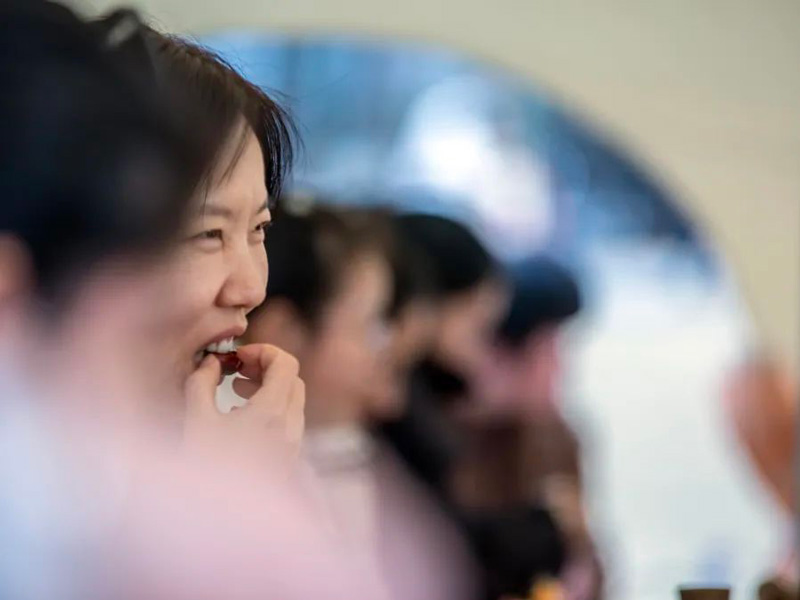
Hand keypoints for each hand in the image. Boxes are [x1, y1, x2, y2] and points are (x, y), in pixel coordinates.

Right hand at [182, 344, 304, 468]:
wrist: (222, 525)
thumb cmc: (204, 472)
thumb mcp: (196, 422)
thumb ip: (201, 383)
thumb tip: (209, 363)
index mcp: (272, 413)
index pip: (287, 363)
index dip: (262, 351)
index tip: (236, 358)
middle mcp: (290, 428)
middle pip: (293, 379)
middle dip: (266, 367)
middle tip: (236, 371)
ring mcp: (292, 445)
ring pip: (293, 401)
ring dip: (269, 388)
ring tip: (235, 391)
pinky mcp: (288, 460)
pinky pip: (288, 421)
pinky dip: (271, 408)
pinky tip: (241, 417)